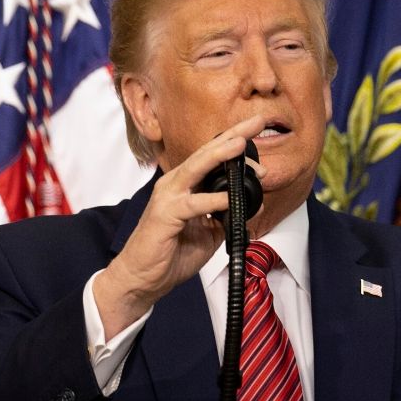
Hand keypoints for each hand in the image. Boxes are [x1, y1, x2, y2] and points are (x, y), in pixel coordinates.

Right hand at [93, 117, 267, 338]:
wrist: (141, 279)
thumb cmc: (170, 253)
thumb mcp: (207, 233)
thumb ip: (225, 216)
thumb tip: (252, 206)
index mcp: (185, 185)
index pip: (212, 157)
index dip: (235, 141)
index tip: (258, 131)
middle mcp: (174, 184)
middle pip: (206, 153)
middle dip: (233, 136)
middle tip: (257, 121)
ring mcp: (167, 197)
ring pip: (197, 169)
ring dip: (220, 156)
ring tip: (241, 144)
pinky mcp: (165, 215)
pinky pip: (194, 204)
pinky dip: (214, 200)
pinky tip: (231, 198)